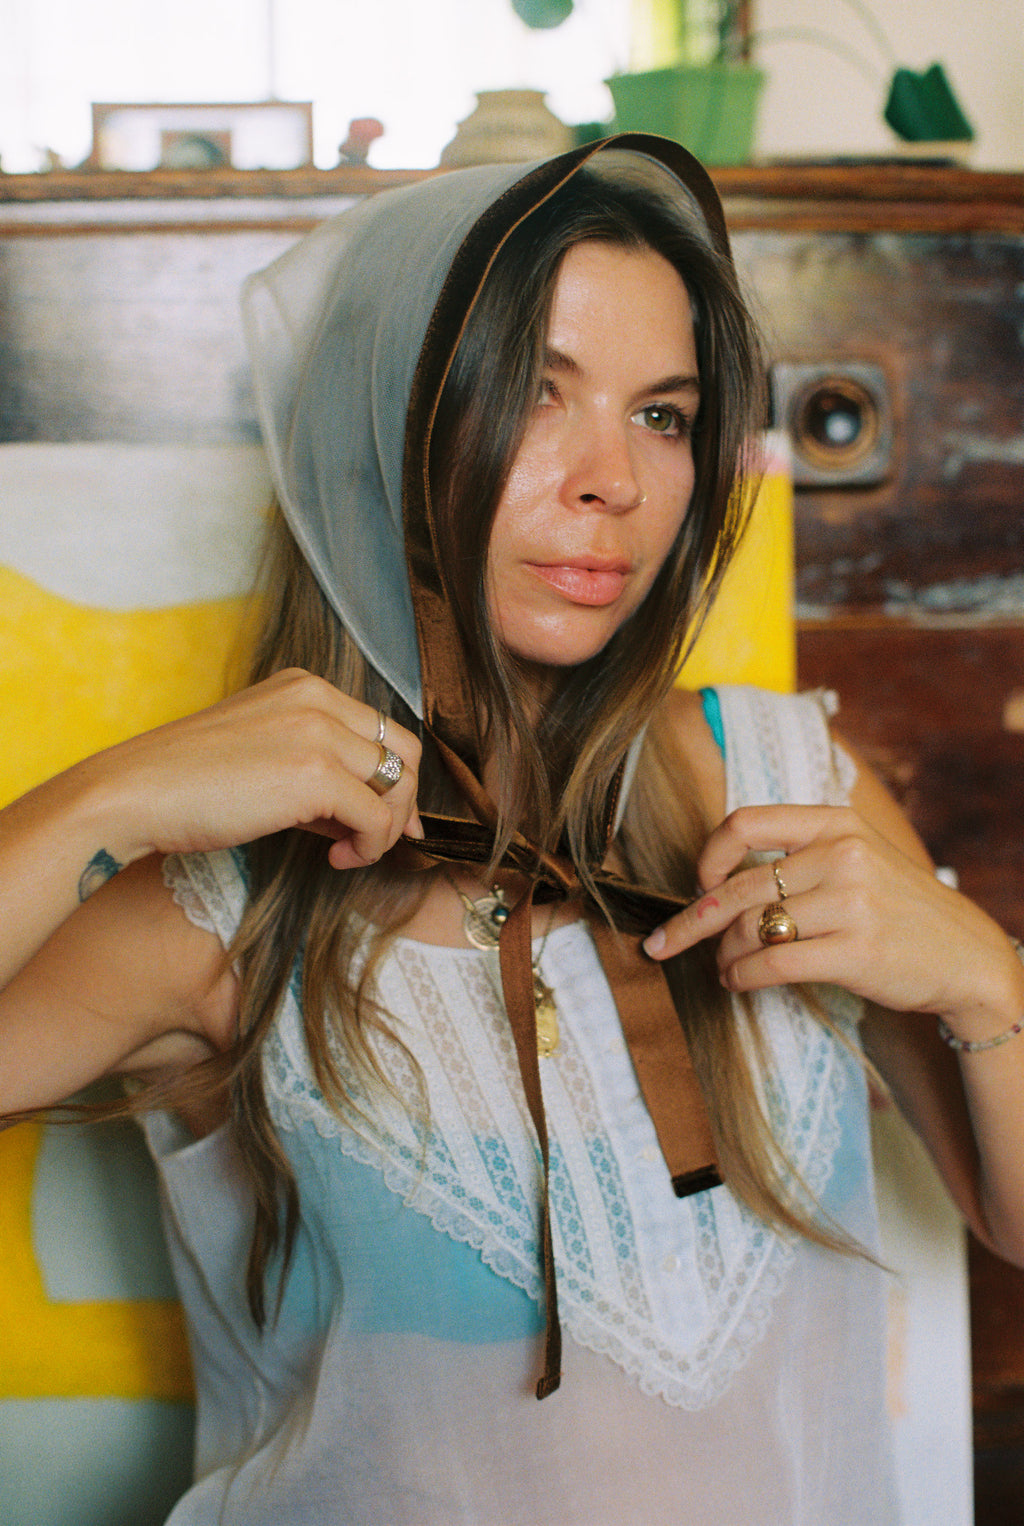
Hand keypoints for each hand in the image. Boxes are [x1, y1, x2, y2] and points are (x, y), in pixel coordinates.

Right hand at [79, 668, 421, 872]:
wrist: (134, 794)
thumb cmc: (186, 783)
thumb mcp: (261, 754)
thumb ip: (314, 769)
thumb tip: (362, 814)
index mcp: (305, 686)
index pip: (381, 728)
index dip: (391, 778)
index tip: (379, 817)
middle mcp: (318, 699)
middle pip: (404, 751)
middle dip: (402, 801)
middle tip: (378, 839)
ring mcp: (319, 734)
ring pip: (398, 785)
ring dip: (384, 829)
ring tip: (347, 852)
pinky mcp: (315, 775)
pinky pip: (378, 818)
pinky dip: (370, 847)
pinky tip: (337, 860)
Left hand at [642, 803, 1021, 1036]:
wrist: (966, 954)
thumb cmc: (897, 907)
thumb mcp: (858, 856)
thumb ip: (800, 855)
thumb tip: (714, 881)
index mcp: (836, 823)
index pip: (746, 823)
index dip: (708, 855)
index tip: (696, 883)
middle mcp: (843, 856)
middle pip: (738, 888)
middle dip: (691, 920)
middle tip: (663, 942)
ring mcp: (852, 904)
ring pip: (751, 929)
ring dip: (723, 955)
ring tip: (722, 968)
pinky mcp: (856, 952)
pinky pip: (772, 964)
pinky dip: (742, 977)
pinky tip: (737, 982)